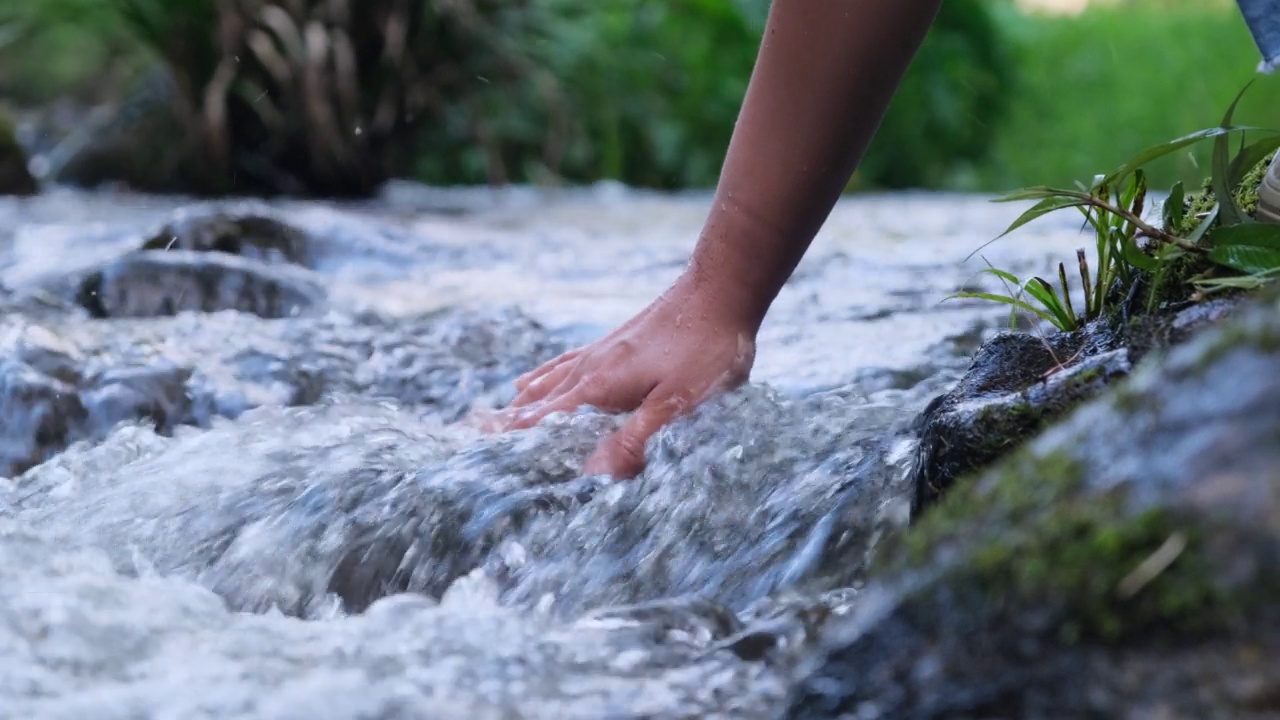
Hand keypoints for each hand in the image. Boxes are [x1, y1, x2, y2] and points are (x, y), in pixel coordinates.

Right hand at [490, 272, 756, 477]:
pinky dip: (543, 377)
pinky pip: (565, 363)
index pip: (546, 421)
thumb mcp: (677, 404)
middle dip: (508, 423)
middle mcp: (590, 369)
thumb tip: (593, 473)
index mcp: (599, 388)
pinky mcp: (614, 343)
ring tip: (494, 417)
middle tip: (472, 437)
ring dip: (522, 404)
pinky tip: (534, 379)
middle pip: (538, 402)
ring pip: (548, 382)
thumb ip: (636, 438)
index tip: (479, 450)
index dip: (515, 438)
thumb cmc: (705, 351)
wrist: (719, 291)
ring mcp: (600, 353)